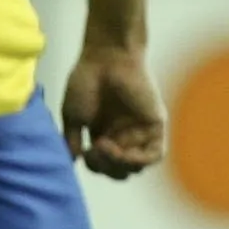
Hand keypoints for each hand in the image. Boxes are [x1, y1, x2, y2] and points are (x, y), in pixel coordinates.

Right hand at [62, 45, 167, 178]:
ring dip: (119, 165)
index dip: (95, 166)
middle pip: (120, 171)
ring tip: (104, 146)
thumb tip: (73, 163)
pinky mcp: (155, 125)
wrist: (106, 57)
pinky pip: (155, 155)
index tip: (83, 152)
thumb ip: (72, 141)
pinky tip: (122, 152)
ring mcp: (141, 132)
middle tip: (94, 150)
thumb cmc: (86, 81)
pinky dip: (139, 160)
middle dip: (106, 168)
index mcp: (105, 136)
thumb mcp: (73, 116)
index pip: (104, 166)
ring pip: (136, 167)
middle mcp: (124, 136)